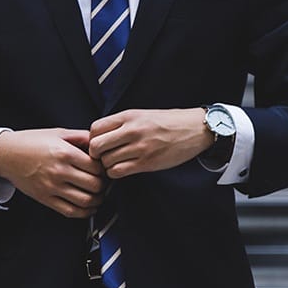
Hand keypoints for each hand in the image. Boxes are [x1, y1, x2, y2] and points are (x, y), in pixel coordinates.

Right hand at [0, 128, 105, 217]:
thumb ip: (81, 136)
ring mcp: (52, 187)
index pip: (96, 167)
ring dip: (97, 200)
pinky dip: (84, 212)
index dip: (105, 169)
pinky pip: (70, 211)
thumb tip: (99, 142)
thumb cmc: (31, 142)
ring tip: (98, 195)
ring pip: (85, 201)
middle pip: (94, 185)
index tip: (104, 169)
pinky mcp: (45, 198)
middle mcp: (59, 171)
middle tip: (104, 182)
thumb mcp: (58, 133)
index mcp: (64, 153)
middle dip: (103, 185)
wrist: (6, 154)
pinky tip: (88, 207)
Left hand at [89, 108, 213, 178]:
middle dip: (96, 154)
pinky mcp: (147, 162)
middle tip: (104, 156)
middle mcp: (132, 130)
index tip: (100, 144)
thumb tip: (99, 136)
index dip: (92, 139)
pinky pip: (119, 172)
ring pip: (106, 162)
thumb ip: (121, 124)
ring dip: (107, 166)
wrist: (194, 129)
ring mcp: (139, 147)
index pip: (95, 128)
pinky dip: (116, 173)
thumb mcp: (142, 114)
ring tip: (116, 163)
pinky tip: (123, 169)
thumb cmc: (168, 122)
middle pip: (96, 146)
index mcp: (129, 116)